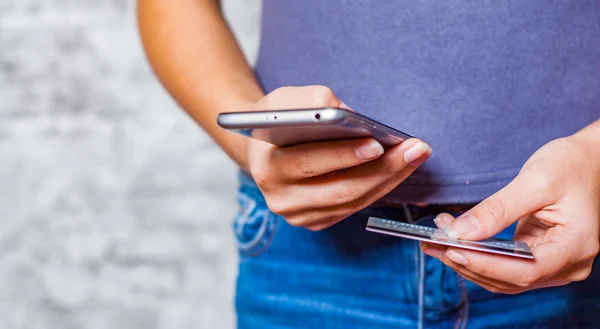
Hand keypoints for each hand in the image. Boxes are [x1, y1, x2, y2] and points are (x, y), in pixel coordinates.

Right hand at [245, 86, 431, 229]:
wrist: (263, 150)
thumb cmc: (276, 121)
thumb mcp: (283, 99)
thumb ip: (310, 99)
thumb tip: (348, 114)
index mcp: (268, 167)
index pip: (308, 163)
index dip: (343, 155)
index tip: (376, 143)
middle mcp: (282, 199)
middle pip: (340, 189)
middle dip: (382, 168)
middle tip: (414, 148)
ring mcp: (299, 216)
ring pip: (353, 202)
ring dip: (389, 178)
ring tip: (416, 154)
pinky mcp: (316, 221)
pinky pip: (355, 207)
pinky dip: (380, 187)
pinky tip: (399, 167)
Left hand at [421, 134, 599, 293]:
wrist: (587, 161)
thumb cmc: (570, 165)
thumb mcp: (534, 181)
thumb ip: (497, 209)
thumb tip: (460, 232)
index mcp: (575, 246)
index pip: (524, 271)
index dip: (484, 264)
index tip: (451, 249)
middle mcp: (568, 264)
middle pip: (510, 279)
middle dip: (467, 263)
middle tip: (431, 243)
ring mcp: (554, 264)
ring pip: (504, 277)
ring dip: (467, 261)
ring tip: (435, 240)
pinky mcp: (540, 258)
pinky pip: (505, 266)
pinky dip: (478, 256)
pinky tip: (454, 239)